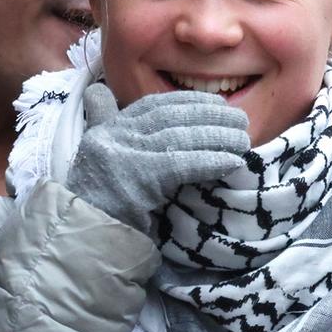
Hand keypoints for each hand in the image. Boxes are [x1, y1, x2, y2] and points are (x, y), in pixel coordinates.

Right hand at [67, 84, 249, 232]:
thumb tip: (97, 90)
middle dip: (210, 116)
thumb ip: (102, 122)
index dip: (190, 101)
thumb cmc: (100, 205)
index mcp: (107, 130)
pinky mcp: (138, 180)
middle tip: (240, 120)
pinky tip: (232, 162)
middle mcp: (112, 138)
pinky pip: (183, 164)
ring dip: (218, 137)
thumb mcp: (96, 156)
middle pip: (171, 117)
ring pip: (180, 137)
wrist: (87, 242)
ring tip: (243, 140)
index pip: (154, 104)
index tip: (218, 103)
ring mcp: (123, 157)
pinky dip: (211, 161)